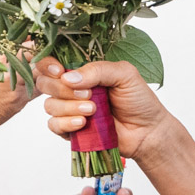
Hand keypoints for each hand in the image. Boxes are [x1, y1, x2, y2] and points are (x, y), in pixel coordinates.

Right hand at [36, 57, 172, 162]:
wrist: (148, 131)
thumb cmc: (139, 100)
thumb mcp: (125, 75)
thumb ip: (99, 70)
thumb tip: (67, 78)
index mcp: (83, 72)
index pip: (52, 63)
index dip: (48, 65)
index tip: (59, 71)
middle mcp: (72, 89)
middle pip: (45, 84)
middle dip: (62, 89)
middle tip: (88, 94)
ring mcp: (70, 109)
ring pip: (50, 105)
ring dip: (69, 107)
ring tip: (93, 110)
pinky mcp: (70, 129)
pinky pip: (53, 125)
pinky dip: (65, 123)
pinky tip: (82, 123)